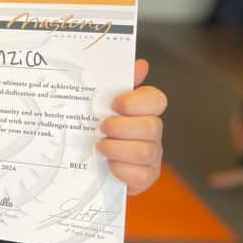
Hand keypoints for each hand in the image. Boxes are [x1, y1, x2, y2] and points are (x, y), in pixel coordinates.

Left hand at [96, 59, 166, 195]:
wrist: (86, 165)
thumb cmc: (95, 129)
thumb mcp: (99, 104)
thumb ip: (116, 83)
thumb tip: (140, 64)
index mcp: (143, 110)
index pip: (156, 99)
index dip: (136, 101)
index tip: (114, 104)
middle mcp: (152, 132)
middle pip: (152, 126)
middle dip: (121, 127)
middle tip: (101, 128)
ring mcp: (152, 156)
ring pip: (145, 152)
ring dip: (117, 149)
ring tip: (100, 146)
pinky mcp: (145, 178)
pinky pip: (141, 176)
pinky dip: (121, 170)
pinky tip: (108, 166)